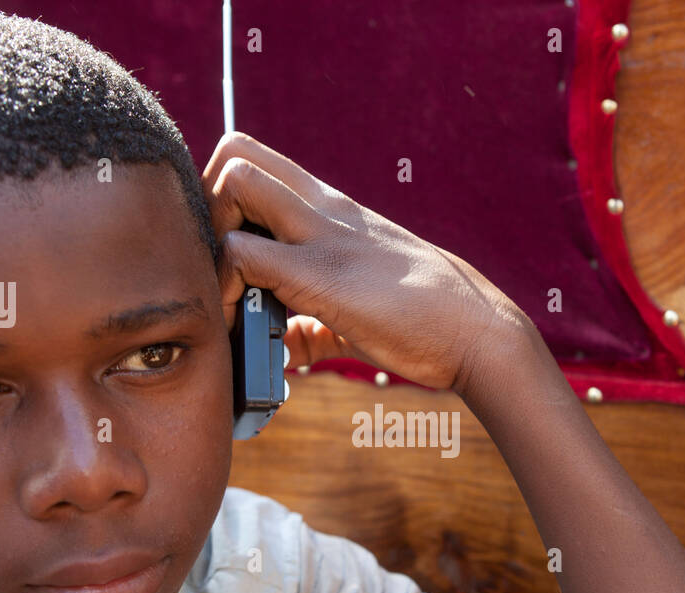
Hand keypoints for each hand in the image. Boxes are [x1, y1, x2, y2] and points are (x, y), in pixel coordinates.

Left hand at [199, 131, 530, 392]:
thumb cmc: (424, 321)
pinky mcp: (320, 277)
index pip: (257, 161)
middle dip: (207, 203)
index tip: (230, 256)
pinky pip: (246, 256)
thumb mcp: (358, 307)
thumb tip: (287, 349)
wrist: (476, 331)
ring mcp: (321, 236)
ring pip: (233, 183)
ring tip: (233, 298)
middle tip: (222, 264)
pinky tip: (251, 333)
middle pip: (235, 151)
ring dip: (213, 241)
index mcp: (333, 209)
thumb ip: (313, 321)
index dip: (224, 200)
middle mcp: (323, 209)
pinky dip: (230, 292)